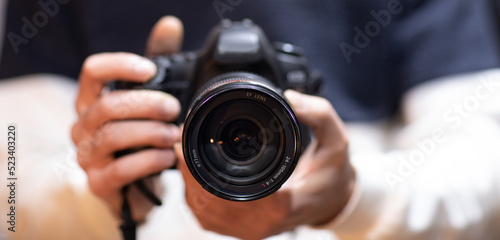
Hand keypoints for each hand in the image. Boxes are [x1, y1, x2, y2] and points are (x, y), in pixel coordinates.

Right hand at [71, 16, 183, 220]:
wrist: (137, 184)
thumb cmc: (142, 134)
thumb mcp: (152, 96)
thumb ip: (159, 61)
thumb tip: (170, 24)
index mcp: (93, 100)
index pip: (93, 71)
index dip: (121, 66)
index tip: (151, 70)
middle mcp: (83, 126)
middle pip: (109, 105)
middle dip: (148, 105)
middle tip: (174, 109)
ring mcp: (87, 156)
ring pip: (113, 136)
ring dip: (151, 133)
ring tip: (174, 135)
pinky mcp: (98, 183)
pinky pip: (121, 170)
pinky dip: (150, 160)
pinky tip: (168, 157)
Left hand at [175, 90, 355, 239]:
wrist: (333, 201)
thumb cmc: (331, 173)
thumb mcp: (336, 140)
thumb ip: (319, 114)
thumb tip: (290, 96)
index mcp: (279, 205)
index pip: (224, 191)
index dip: (197, 165)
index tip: (187, 136)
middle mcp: (259, 224)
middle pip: (204, 200)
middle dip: (187, 167)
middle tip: (180, 135)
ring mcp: (248, 231)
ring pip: (201, 210)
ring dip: (187, 179)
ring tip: (183, 148)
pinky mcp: (241, 230)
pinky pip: (207, 216)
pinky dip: (194, 193)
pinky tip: (192, 171)